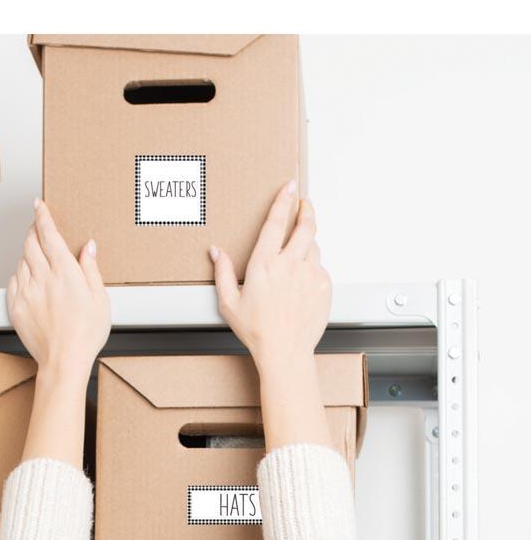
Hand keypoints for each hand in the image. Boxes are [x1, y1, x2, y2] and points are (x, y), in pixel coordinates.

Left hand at [7, 199, 109, 385]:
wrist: (64, 361)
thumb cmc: (85, 334)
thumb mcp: (100, 298)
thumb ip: (91, 269)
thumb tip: (88, 248)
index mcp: (65, 272)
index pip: (49, 234)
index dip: (42, 216)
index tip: (38, 205)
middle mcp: (43, 278)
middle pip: (30, 243)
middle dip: (33, 231)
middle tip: (37, 228)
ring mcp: (27, 292)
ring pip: (21, 261)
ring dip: (28, 254)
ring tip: (38, 260)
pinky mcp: (16, 307)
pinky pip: (13, 281)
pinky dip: (20, 275)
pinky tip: (29, 280)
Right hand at [209, 181, 331, 372]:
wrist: (284, 352)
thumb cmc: (257, 331)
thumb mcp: (229, 302)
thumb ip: (222, 272)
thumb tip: (216, 252)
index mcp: (264, 265)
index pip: (276, 222)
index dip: (284, 201)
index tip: (289, 187)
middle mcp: (290, 264)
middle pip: (305, 225)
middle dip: (306, 209)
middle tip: (304, 203)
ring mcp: (310, 274)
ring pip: (313, 246)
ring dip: (307, 243)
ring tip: (297, 254)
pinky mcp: (324, 285)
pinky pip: (320, 268)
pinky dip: (312, 268)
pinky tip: (301, 283)